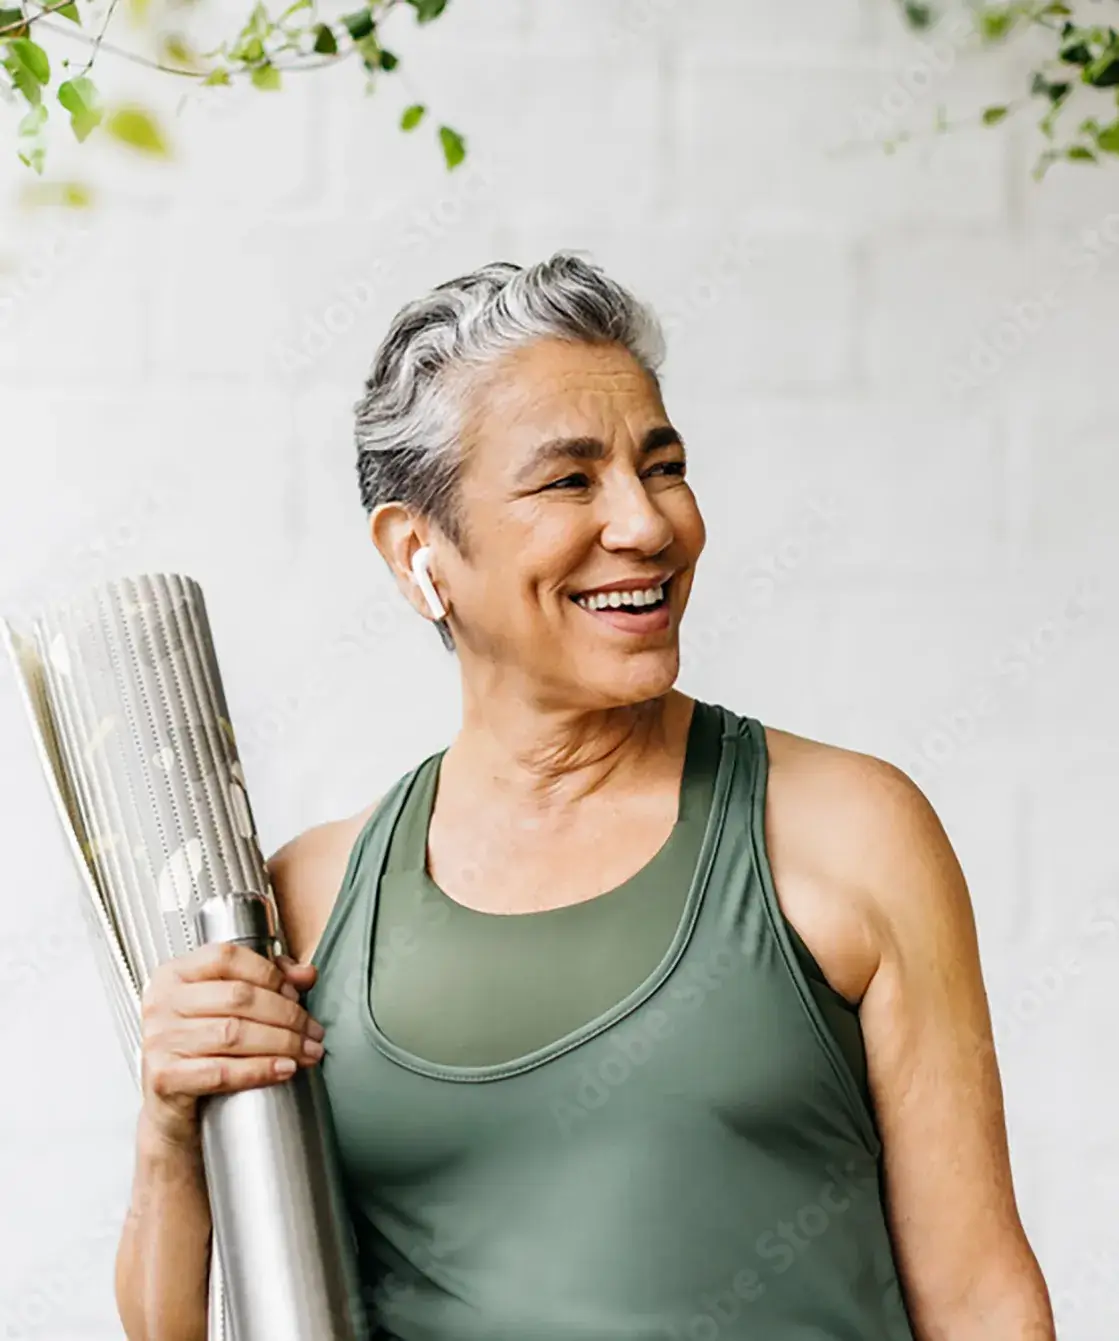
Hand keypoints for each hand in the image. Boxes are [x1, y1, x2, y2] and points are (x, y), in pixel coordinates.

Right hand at [139, 943, 322, 1148]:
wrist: (168, 1111)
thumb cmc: (198, 1051)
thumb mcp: (227, 1008)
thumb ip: (267, 982)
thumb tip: (306, 974)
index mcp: (175, 974)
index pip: (227, 957)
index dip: (269, 973)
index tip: (296, 993)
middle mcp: (162, 1003)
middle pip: (238, 997)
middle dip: (286, 1013)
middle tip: (312, 1030)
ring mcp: (160, 1040)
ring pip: (234, 1034)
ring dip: (282, 1043)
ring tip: (308, 1051)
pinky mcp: (164, 1078)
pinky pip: (221, 1071)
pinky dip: (260, 1070)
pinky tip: (285, 1069)